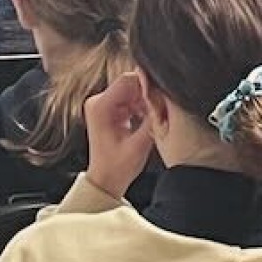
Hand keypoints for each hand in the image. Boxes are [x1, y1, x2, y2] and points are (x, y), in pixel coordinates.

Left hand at [84, 73, 153, 198]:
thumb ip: (152, 118)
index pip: (127, 80)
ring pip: (132, 90)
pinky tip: (148, 117)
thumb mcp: (140, 144)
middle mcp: (98, 102)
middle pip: (130, 84)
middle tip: (160, 108)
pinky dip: (141, 105)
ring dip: (146, 100)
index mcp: (100, 107)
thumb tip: (164, 98)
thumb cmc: (116, 168)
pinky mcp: (109, 109)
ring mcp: (102, 105)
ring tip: (155, 115)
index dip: (147, 85)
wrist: (105, 181)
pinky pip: (130, 98)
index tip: (161, 96)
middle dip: (148, 94)